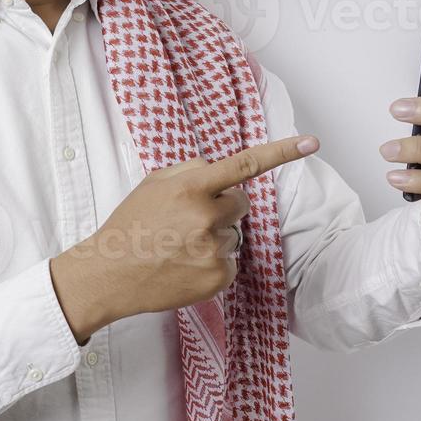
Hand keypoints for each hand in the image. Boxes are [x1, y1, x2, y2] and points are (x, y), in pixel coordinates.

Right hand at [49, 134, 320, 343]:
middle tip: (188, 220)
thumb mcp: (153, 184)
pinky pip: (230, 261)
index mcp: (190, 188)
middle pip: (240, 203)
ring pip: (233, 234)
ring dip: (213, 237)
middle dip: (222, 207)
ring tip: (178, 246)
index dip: (280, 152)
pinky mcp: (218, 277)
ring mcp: (214, 249)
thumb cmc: (130, 225)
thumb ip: (191, 172)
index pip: (244, 164)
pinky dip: (213, 262)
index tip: (311, 142)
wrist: (109, 274)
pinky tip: (184, 264)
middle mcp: (206, 217)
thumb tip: (222, 173)